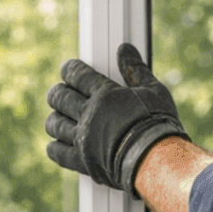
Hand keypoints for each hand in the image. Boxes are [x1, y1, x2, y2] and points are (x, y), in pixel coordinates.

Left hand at [44, 43, 188, 195]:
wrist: (157, 162)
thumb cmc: (159, 125)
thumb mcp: (154, 91)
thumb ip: (136, 70)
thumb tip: (125, 49)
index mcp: (104, 95)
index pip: (76, 75)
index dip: (69, 69)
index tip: (68, 70)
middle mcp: (89, 115)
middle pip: (59, 97)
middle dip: (58, 92)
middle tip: (61, 92)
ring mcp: (83, 139)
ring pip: (54, 124)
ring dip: (55, 117)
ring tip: (60, 116)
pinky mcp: (82, 161)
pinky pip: (57, 152)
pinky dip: (55, 146)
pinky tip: (59, 142)